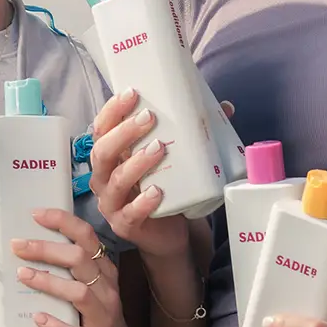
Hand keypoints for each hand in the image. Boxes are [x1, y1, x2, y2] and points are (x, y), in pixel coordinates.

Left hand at [12, 207, 143, 326]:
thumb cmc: (96, 318)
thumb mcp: (92, 288)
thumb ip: (73, 269)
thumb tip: (32, 246)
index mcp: (104, 271)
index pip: (87, 237)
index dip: (62, 222)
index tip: (36, 214)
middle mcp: (106, 289)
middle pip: (80, 259)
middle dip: (46, 249)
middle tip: (18, 246)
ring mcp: (102, 316)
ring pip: (79, 292)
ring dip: (48, 281)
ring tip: (22, 275)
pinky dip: (56, 324)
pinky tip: (37, 318)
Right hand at [88, 88, 190, 260]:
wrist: (167, 233)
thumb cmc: (165, 187)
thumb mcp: (173, 158)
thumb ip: (192, 133)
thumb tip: (225, 107)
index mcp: (111, 156)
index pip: (101, 129)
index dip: (112, 110)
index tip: (133, 93)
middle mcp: (104, 177)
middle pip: (102, 151)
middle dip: (124, 131)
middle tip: (149, 117)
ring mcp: (112, 203)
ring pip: (116, 179)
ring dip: (136, 163)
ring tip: (159, 148)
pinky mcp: (124, 225)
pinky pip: (130, 212)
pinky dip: (143, 201)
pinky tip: (158, 191)